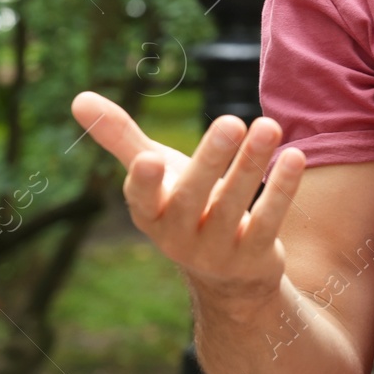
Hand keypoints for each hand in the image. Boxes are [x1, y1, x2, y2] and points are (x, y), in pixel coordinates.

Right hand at [70, 91, 305, 310]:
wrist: (228, 276)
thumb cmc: (185, 206)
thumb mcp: (156, 175)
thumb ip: (121, 138)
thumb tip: (77, 98)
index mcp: (150, 214)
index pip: (141, 200)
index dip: (144, 183)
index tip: (149, 159)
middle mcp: (178, 237)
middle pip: (193, 197)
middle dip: (211, 160)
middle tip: (230, 121)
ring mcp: (216, 251)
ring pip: (234, 205)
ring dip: (252, 164)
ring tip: (268, 125)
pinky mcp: (253, 257)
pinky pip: (269, 221)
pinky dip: (282, 189)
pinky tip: (295, 156)